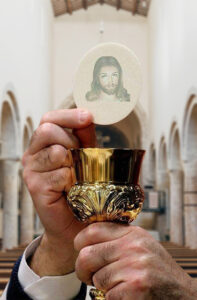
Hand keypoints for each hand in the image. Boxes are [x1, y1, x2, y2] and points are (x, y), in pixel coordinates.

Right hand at [22, 108, 95, 275]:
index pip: (49, 118)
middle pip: (48, 130)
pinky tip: (72, 190)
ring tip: (77, 176)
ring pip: (56, 152)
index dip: (68, 115)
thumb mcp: (86, 155)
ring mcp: (31, 170)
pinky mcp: (34, 187)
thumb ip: (84, 135)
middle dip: (71, 141)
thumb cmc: (81, 185)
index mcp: (43, 142)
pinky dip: (73, 181)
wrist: (75, 221)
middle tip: (80, 157)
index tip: (87, 116)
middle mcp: (33, 153)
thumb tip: (88, 115)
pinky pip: (60, 174)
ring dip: (74, 163)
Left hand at [75, 223, 196, 298]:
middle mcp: (133, 246)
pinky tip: (127, 295)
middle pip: (87, 255)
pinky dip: (113, 299)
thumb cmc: (159, 272)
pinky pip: (108, 295)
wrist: (183, 295)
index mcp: (132, 233)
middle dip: (83, 270)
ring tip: (118, 285)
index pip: (92, 230)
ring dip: (102, 287)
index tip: (81, 251)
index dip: (80, 243)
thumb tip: (88, 238)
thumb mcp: (142, 245)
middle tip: (90, 276)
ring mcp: (135, 266)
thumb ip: (119, 239)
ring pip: (97, 278)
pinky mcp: (137, 287)